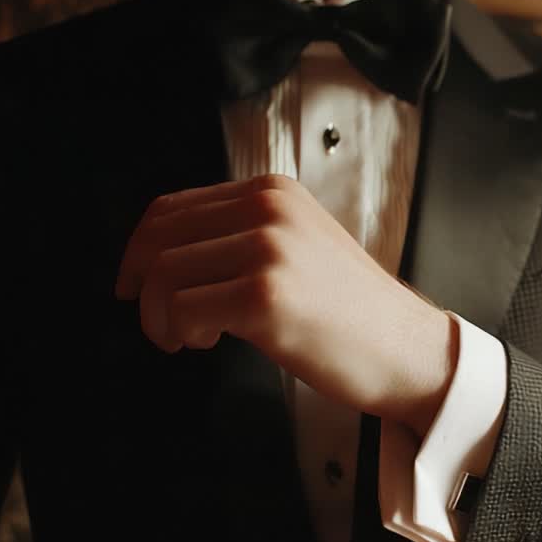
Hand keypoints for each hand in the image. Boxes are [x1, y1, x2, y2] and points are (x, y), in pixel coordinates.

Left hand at [115, 174, 457, 435]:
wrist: (406, 349)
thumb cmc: (352, 312)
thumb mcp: (300, 245)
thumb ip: (244, 234)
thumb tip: (165, 254)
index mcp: (275, 193)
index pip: (173, 207)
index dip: (140, 249)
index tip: (134, 283)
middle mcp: (270, 210)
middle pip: (158, 237)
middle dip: (141, 285)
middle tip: (157, 321)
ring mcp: (269, 250)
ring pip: (163, 274)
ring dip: (159, 316)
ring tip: (188, 338)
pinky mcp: (266, 295)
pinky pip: (183, 310)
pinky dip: (181, 332)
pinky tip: (208, 343)